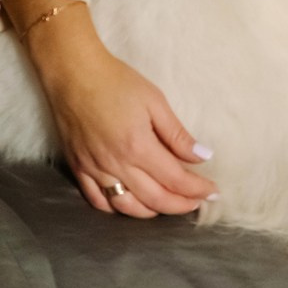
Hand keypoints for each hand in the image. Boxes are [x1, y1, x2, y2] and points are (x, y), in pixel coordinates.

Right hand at [30, 15, 216, 217]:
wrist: (74, 75)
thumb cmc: (117, 82)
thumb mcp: (155, 101)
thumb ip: (177, 134)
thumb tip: (202, 156)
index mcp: (138, 147)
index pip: (174, 179)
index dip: (196, 189)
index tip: (213, 191)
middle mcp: (116, 165)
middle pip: (154, 198)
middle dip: (180, 204)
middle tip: (197, 203)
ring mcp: (94, 170)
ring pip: (126, 206)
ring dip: (151, 212)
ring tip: (169, 206)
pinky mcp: (79, 169)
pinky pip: (97, 201)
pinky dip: (117, 209)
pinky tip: (131, 205)